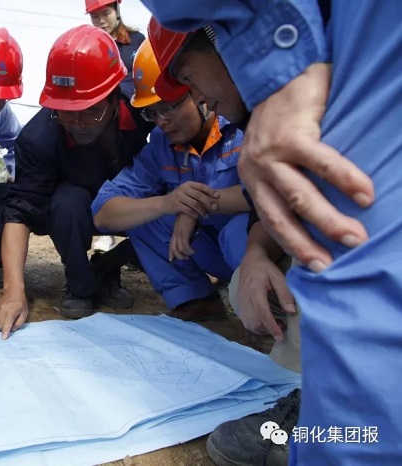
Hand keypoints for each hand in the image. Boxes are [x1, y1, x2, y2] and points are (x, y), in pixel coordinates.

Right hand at [0, 288, 27, 339]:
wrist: (13, 291)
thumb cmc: (21, 302)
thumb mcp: (24, 312)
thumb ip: (19, 322)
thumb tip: (12, 329)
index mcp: (11, 312)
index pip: (7, 324)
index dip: (5, 332)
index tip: (4, 338)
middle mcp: (3, 311)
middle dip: (3, 329)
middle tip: (8, 327)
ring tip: (5, 323)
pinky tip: (1, 320)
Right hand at [166, 181, 218, 218]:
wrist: (164, 203)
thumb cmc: (179, 197)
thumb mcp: (186, 191)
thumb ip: (196, 192)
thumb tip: (212, 195)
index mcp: (188, 184)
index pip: (201, 186)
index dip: (210, 191)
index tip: (218, 196)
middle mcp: (183, 188)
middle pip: (199, 195)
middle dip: (209, 202)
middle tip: (216, 207)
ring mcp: (179, 196)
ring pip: (194, 204)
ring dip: (202, 210)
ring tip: (207, 215)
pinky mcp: (176, 204)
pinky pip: (188, 210)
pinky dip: (194, 214)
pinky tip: (198, 217)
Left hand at [169, 213, 198, 261]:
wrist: (194, 205)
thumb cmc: (193, 213)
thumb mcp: (188, 223)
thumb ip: (188, 230)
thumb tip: (191, 238)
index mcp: (176, 230)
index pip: (171, 243)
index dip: (171, 252)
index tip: (172, 259)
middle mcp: (176, 232)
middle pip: (173, 248)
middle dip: (178, 256)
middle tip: (186, 258)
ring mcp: (180, 233)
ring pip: (178, 249)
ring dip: (185, 254)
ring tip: (191, 254)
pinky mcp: (184, 233)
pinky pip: (185, 246)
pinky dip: (189, 250)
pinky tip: (194, 250)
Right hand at [236, 250, 295, 340]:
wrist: (250, 262)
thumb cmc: (266, 268)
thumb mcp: (279, 277)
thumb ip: (285, 294)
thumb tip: (292, 312)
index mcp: (254, 291)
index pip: (263, 314)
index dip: (272, 327)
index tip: (281, 337)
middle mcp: (244, 298)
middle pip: (255, 322)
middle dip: (268, 330)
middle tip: (283, 326)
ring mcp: (240, 302)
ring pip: (249, 324)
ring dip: (262, 329)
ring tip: (275, 324)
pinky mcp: (239, 304)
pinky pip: (246, 321)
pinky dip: (256, 326)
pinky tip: (265, 321)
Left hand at [239, 63, 373, 271]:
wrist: (282, 74)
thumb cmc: (286, 120)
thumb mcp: (276, 156)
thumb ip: (287, 181)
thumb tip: (315, 213)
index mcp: (252, 178)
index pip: (269, 219)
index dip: (291, 244)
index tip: (314, 265)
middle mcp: (256, 170)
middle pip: (281, 215)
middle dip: (306, 243)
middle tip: (332, 263)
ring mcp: (271, 153)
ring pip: (300, 195)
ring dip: (327, 220)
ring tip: (354, 237)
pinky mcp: (291, 135)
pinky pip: (322, 163)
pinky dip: (345, 180)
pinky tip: (365, 195)